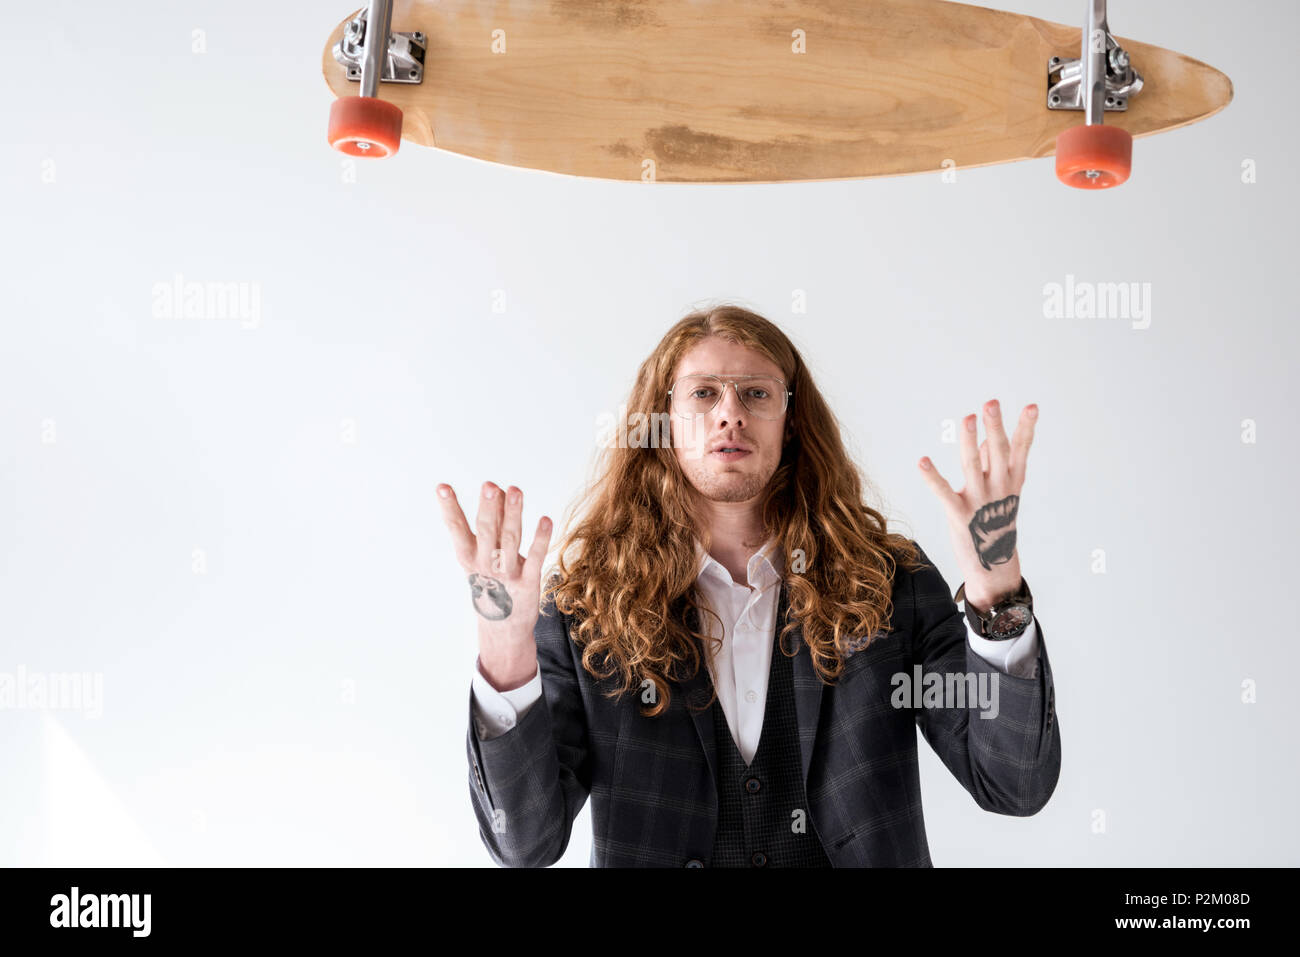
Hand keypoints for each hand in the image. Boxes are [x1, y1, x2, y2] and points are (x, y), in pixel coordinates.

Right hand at [437, 481, 552, 690]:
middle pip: (486, 532)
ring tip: (515, 490)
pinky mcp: (528, 582)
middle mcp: (484, 565)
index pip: (456, 528)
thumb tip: (500, 489)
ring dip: (513, 514)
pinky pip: (535, 558)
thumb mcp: (484, 555)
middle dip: (488, 508)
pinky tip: (546, 520)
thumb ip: (493, 523)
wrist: (503, 627)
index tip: (442, 487)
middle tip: (489, 486)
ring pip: (510, 540)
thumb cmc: (492, 582)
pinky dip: (541, 539)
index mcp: (468, 556)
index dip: (449, 508)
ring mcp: (506, 574)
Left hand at [917, 400, 1037, 609]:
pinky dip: (933, 477)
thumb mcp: (1000, 492)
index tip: (1032, 406)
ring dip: (971, 442)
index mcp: (1012, 482)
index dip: (1026, 428)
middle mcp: (999, 489)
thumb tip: (985, 438)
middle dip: (995, 428)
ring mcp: (980, 502)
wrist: (993, 567)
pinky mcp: (960, 515)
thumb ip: (991, 464)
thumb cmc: (995, 522)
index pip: (1021, 450)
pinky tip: (922, 461)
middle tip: (991, 404)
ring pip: (973, 467)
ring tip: (968, 418)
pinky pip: (944, 493)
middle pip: (998, 453)